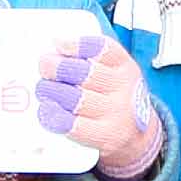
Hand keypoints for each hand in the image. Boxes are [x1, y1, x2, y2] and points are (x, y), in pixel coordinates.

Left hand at [37, 34, 161, 178]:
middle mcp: (123, 89)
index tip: (59, 44)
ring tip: (44, 89)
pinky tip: (47, 109)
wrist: (137, 135)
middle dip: (58, 68)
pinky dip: (55, 116)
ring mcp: (115, 113)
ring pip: (76, 98)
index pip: (104, 49)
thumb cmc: (116, 99)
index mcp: (125, 67)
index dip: (78, 45)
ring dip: (52, 91)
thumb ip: (90, 60)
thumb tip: (55, 50)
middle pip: (85, 73)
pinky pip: (73, 125)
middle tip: (45, 66)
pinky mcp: (104, 136)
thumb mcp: (115, 73)